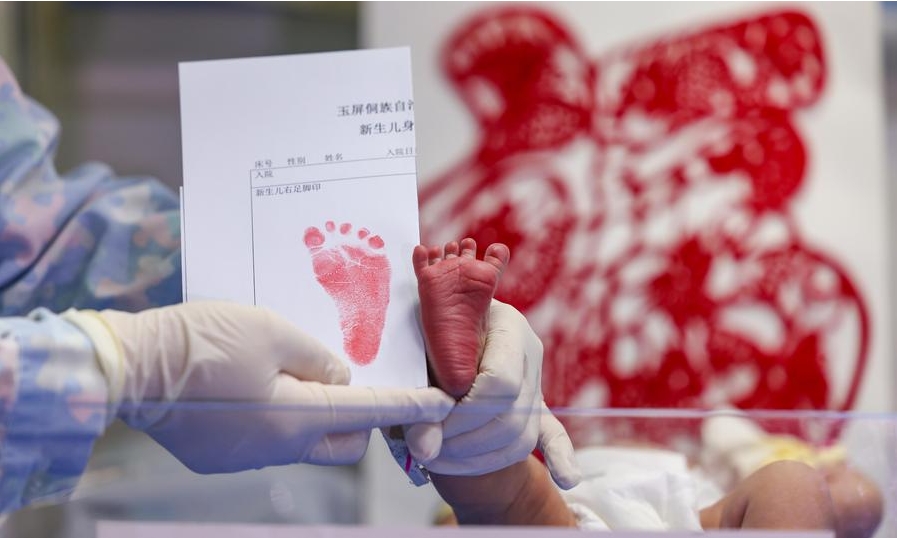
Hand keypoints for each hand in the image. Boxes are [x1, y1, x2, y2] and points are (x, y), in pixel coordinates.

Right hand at [64, 301, 453, 472]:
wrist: (130, 368)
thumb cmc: (203, 341)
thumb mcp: (271, 330)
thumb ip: (316, 356)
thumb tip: (341, 378)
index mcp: (297, 416)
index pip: (370, 411)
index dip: (410, 406)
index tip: (441, 404)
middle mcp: (279, 447)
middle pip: (343, 439)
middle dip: (361, 416)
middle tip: (350, 379)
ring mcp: (248, 457)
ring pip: (305, 440)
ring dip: (314, 413)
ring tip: (294, 373)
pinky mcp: (222, 456)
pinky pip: (269, 440)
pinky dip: (278, 417)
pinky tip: (253, 386)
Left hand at [406, 300, 580, 489]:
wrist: (435, 324)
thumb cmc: (420, 337)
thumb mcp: (417, 353)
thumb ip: (421, 396)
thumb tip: (424, 446)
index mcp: (506, 324)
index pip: (500, 382)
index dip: (462, 413)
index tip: (427, 423)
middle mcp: (527, 351)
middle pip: (512, 415)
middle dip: (464, 441)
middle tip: (425, 447)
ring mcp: (533, 380)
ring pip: (521, 435)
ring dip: (478, 459)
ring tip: (436, 459)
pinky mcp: (533, 407)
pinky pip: (552, 435)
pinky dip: (560, 457)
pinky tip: (567, 479)